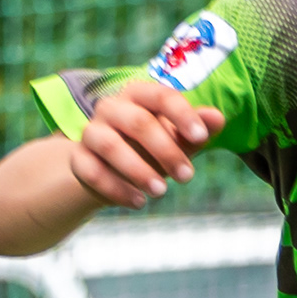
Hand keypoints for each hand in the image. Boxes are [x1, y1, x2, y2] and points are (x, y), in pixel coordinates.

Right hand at [71, 84, 221, 207]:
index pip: (161, 96)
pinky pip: (91, 171)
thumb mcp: (178, 139)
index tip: (202, 137)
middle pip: (138, 122)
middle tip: (188, 177)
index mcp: (138, 95)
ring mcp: (90, 132)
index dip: (183, 115)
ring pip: (109, 145)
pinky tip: (139, 202)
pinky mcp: (78, 158)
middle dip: (166, 151)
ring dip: (137, 170)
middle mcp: (111, 107)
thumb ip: (196, 130)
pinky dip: (116, 189)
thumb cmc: (153, 149)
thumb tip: (218, 118)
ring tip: (161, 192)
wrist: (114, 171)